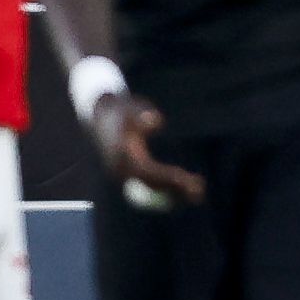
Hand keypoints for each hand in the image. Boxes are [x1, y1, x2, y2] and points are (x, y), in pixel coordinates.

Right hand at [90, 93, 206, 205]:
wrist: (100, 116)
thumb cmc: (121, 110)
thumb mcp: (130, 107)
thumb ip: (141, 113)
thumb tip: (156, 121)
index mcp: (121, 156)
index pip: (148, 172)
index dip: (168, 178)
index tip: (188, 180)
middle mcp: (120, 170)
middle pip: (150, 185)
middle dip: (175, 189)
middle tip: (199, 191)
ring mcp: (123, 174)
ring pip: (151, 189)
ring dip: (174, 192)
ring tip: (199, 192)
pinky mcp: (128, 174)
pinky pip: (149, 186)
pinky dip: (167, 188)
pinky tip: (186, 186)